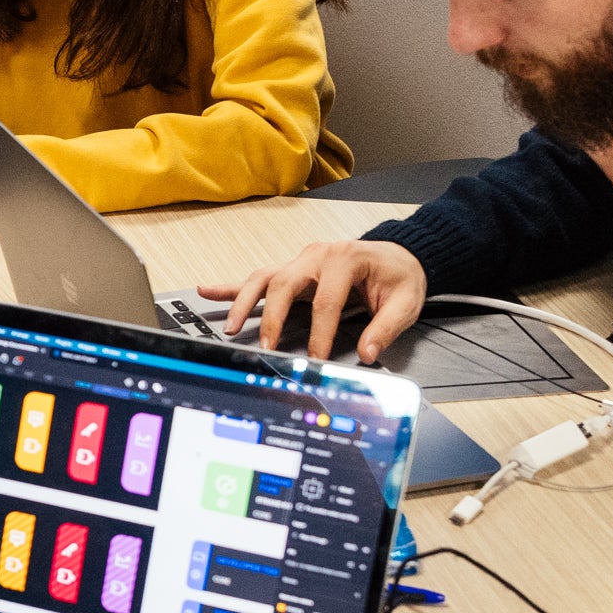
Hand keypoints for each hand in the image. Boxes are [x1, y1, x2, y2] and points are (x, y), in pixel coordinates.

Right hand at [196, 238, 426, 359]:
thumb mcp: (404, 302)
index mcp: (345, 258)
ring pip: (264, 278)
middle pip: (285, 284)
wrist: (398, 254)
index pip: (326, 300)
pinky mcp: (292, 270)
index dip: (320, 332)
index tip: (315, 357)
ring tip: (232, 328)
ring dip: (244, 303)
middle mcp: (317, 255)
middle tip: (267, 346)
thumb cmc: (398, 275)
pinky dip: (231, 286)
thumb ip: (385, 328)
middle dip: (273, 317)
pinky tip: (208, 291)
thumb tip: (367, 352)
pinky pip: (257, 277)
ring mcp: (301, 261)